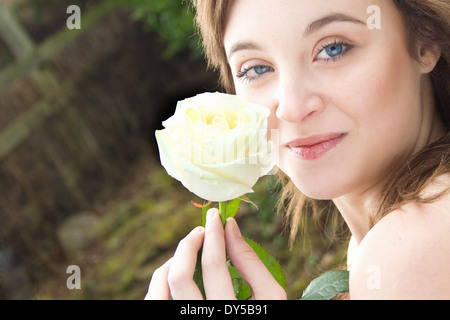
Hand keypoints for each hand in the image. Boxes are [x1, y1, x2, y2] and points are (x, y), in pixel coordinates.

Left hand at [145, 208, 286, 299]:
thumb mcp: (271, 298)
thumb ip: (252, 263)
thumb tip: (230, 227)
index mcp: (232, 316)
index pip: (215, 266)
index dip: (214, 234)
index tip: (216, 217)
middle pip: (180, 277)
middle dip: (189, 244)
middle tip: (202, 228)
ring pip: (160, 290)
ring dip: (173, 261)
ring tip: (190, 249)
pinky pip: (155, 301)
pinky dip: (162, 280)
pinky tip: (177, 271)